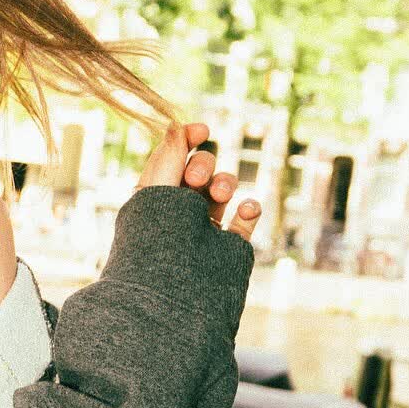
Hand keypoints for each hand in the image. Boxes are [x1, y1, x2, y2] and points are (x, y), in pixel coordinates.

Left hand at [137, 121, 261, 240]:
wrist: (175, 284)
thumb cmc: (158, 235)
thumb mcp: (159, 190)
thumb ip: (169, 156)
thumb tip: (174, 123)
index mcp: (156, 194)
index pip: (173, 157)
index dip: (187, 139)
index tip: (202, 131)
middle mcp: (179, 207)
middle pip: (201, 169)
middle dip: (203, 166)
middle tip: (195, 180)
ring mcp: (205, 225)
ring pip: (224, 188)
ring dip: (226, 183)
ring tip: (220, 195)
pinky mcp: (227, 244)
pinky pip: (247, 217)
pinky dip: (251, 209)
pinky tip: (246, 210)